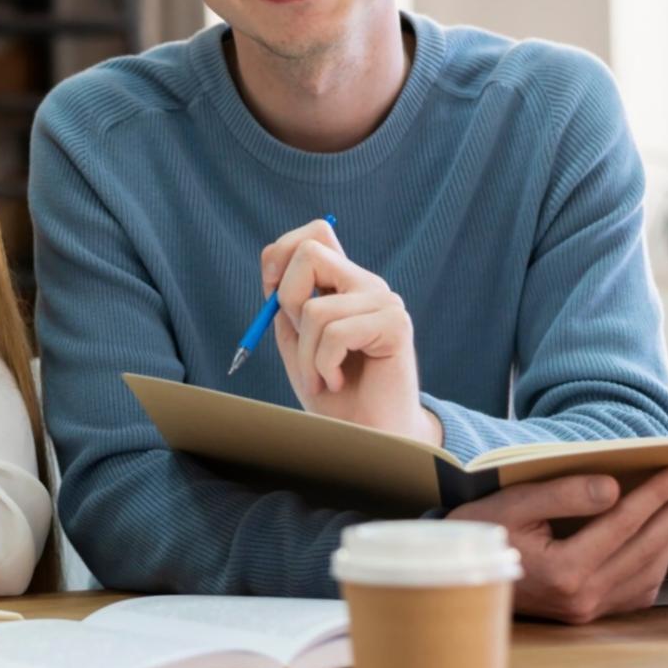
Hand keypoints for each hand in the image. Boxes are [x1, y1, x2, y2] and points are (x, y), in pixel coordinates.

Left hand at [262, 218, 438, 443]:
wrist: (368, 435)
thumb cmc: (333, 393)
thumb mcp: (298, 344)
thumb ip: (287, 307)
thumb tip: (274, 278)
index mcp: (344, 283)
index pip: (315, 232)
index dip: (280, 255)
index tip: (272, 297)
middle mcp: (366, 284)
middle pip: (311, 251)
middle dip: (288, 299)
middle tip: (300, 338)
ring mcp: (384, 301)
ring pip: (315, 308)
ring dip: (305, 355)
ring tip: (321, 377)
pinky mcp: (395, 324)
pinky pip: (335, 333)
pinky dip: (323, 365)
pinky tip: (338, 381)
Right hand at [448, 466, 667, 623]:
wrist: (457, 572)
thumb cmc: (479, 531)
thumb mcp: (514, 503)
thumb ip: (565, 495)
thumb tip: (616, 490)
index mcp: (566, 569)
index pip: (627, 522)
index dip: (659, 493)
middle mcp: (583, 596)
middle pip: (647, 546)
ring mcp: (587, 610)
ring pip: (649, 570)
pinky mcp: (585, 614)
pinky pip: (636, 591)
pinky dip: (656, 564)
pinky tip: (661, 544)